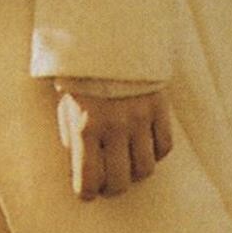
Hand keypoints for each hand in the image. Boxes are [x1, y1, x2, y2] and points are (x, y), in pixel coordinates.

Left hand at [57, 84, 171, 201]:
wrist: (109, 39)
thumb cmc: (83, 78)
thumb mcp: (67, 108)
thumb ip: (73, 139)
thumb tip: (82, 170)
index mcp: (86, 126)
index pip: (88, 178)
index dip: (86, 193)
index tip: (86, 193)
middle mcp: (114, 126)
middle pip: (120, 181)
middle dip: (112, 189)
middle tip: (108, 185)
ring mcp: (139, 118)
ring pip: (144, 169)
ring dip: (135, 175)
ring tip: (127, 168)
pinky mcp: (159, 109)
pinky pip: (164, 147)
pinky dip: (155, 154)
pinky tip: (144, 148)